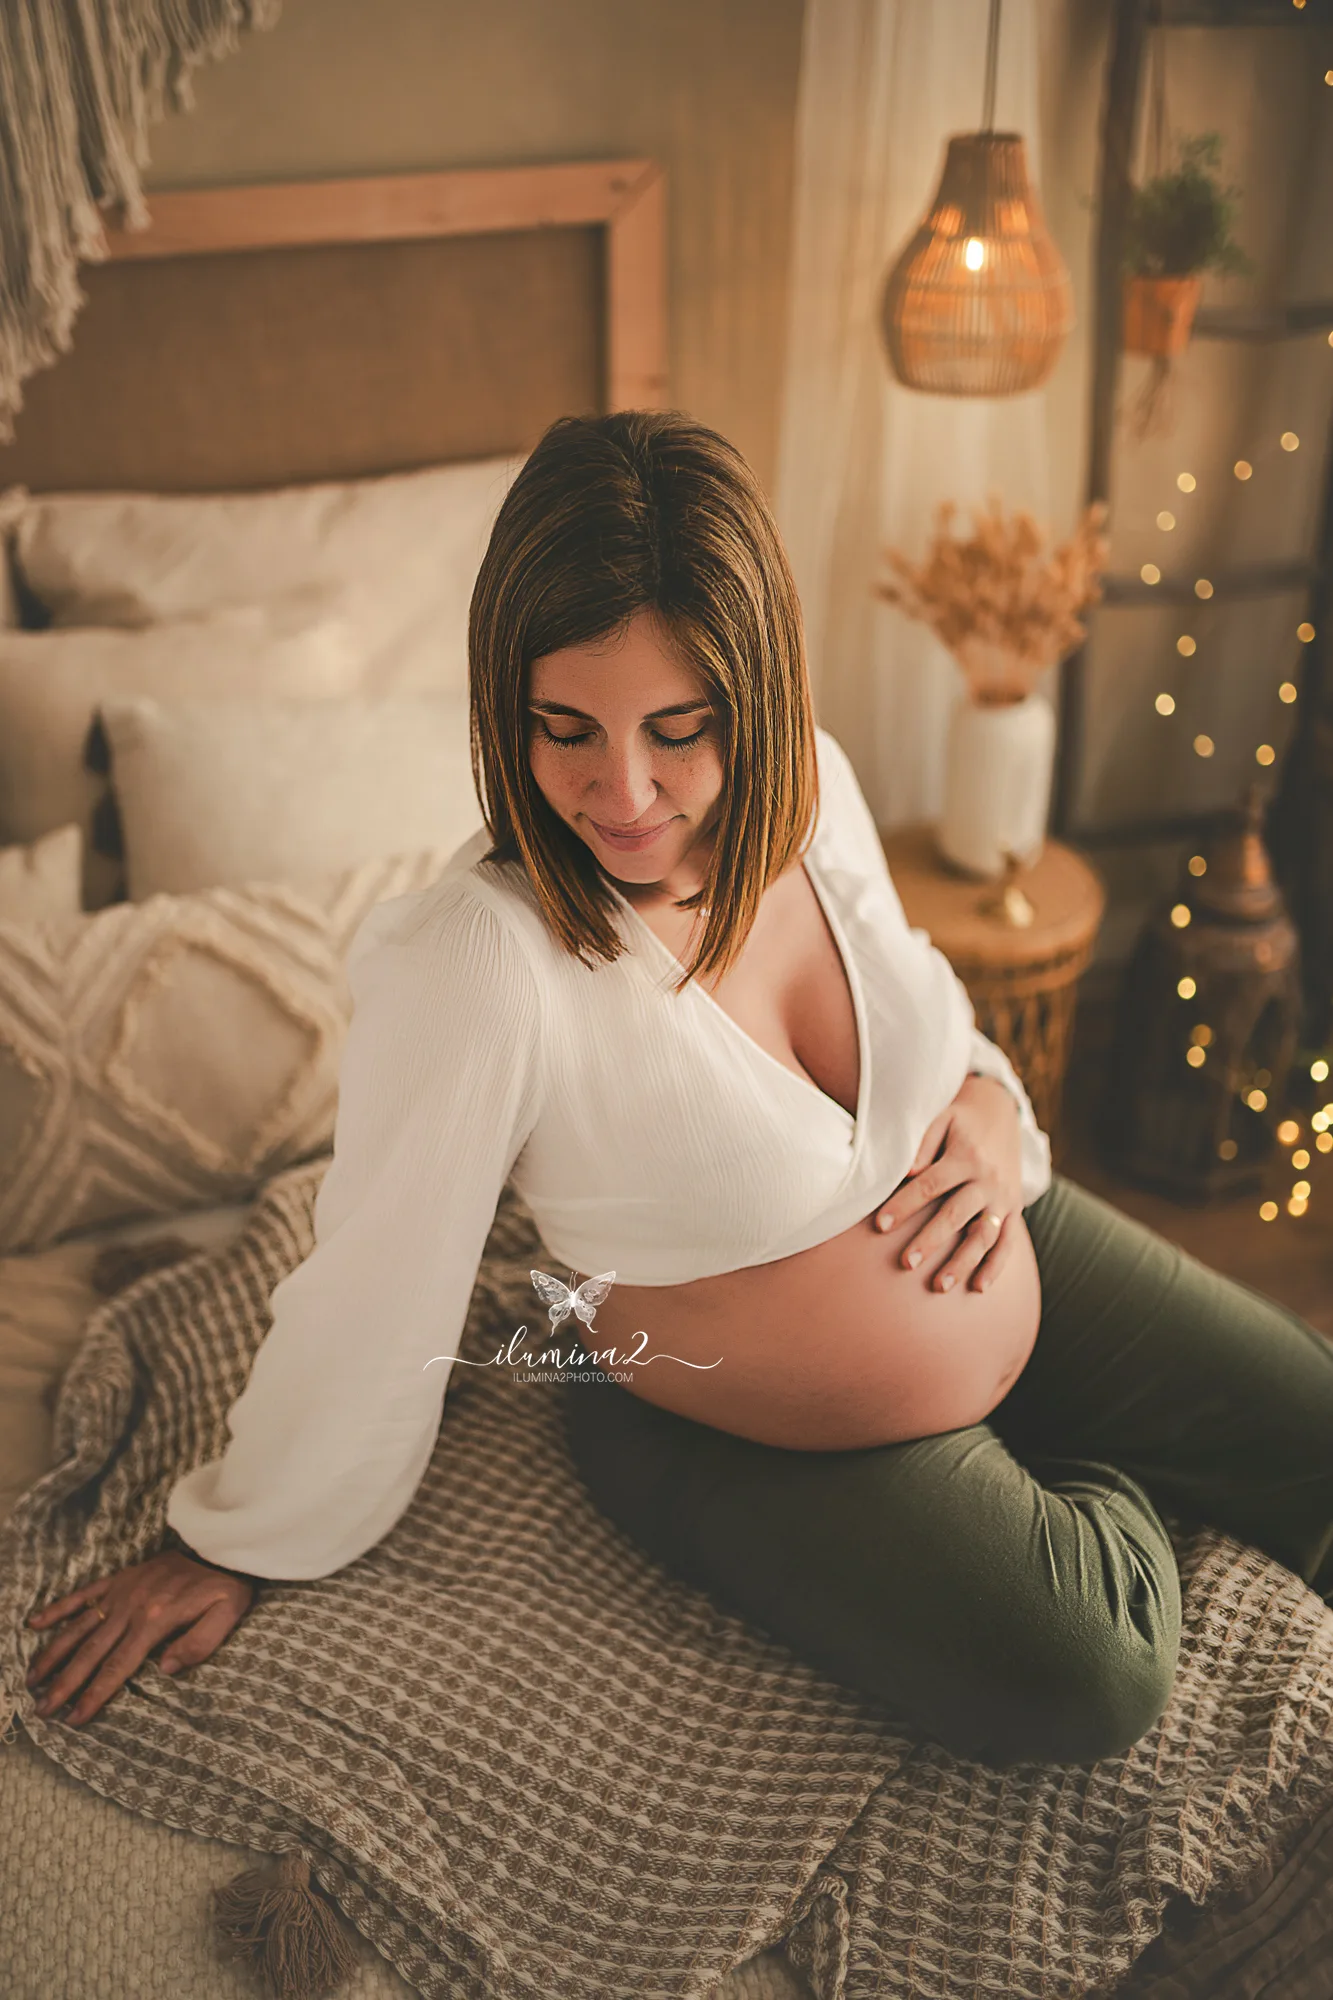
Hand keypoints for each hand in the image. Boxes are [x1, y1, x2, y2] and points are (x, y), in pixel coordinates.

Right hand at [24, 1551, 255, 1727]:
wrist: (220, 1544)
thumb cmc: (226, 1585)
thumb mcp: (227, 1615)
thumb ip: (199, 1644)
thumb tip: (164, 1669)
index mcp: (156, 1621)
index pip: (117, 1666)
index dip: (94, 1694)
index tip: (74, 1718)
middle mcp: (131, 1607)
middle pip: (91, 1652)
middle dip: (65, 1683)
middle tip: (42, 1710)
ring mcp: (121, 1591)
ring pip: (79, 1627)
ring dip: (54, 1654)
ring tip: (32, 1680)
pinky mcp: (119, 1578)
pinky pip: (82, 1594)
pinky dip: (57, 1609)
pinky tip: (34, 1624)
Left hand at [871, 1073, 1023, 1293]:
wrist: (1003, 1112)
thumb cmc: (960, 1119)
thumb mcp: (941, 1118)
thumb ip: (921, 1144)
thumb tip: (906, 1174)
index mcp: (965, 1156)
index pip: (930, 1185)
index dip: (904, 1205)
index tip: (880, 1225)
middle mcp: (988, 1180)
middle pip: (956, 1215)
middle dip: (930, 1240)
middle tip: (906, 1262)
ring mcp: (1004, 1197)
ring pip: (984, 1235)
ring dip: (963, 1262)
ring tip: (939, 1285)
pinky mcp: (1015, 1208)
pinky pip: (1009, 1241)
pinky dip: (996, 1265)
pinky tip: (978, 1287)